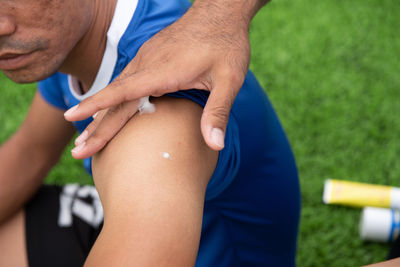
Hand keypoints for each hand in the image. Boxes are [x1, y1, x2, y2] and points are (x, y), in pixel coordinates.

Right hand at [65, 0, 261, 158]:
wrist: (221, 13)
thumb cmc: (226, 45)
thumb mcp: (229, 80)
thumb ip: (218, 112)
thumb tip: (216, 146)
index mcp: (163, 71)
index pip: (122, 91)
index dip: (97, 107)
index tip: (72, 118)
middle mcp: (148, 64)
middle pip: (115, 98)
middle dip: (95, 126)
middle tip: (78, 150)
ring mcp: (147, 59)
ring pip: (117, 89)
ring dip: (101, 113)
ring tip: (86, 134)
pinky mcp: (151, 57)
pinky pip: (126, 81)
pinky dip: (114, 99)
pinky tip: (110, 109)